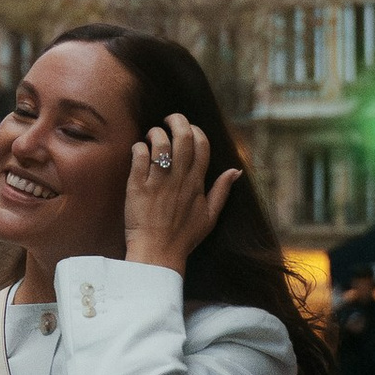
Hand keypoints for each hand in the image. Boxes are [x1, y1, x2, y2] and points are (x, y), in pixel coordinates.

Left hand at [123, 113, 240, 273]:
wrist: (158, 254)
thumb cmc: (183, 237)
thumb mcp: (210, 216)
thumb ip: (222, 191)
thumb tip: (236, 171)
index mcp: (197, 183)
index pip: (202, 145)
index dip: (196, 130)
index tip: (188, 129)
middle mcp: (179, 179)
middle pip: (183, 138)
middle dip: (177, 121)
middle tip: (169, 120)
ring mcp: (158, 182)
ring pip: (161, 143)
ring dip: (156, 133)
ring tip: (152, 135)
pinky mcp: (138, 187)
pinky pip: (139, 156)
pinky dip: (138, 147)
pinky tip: (138, 150)